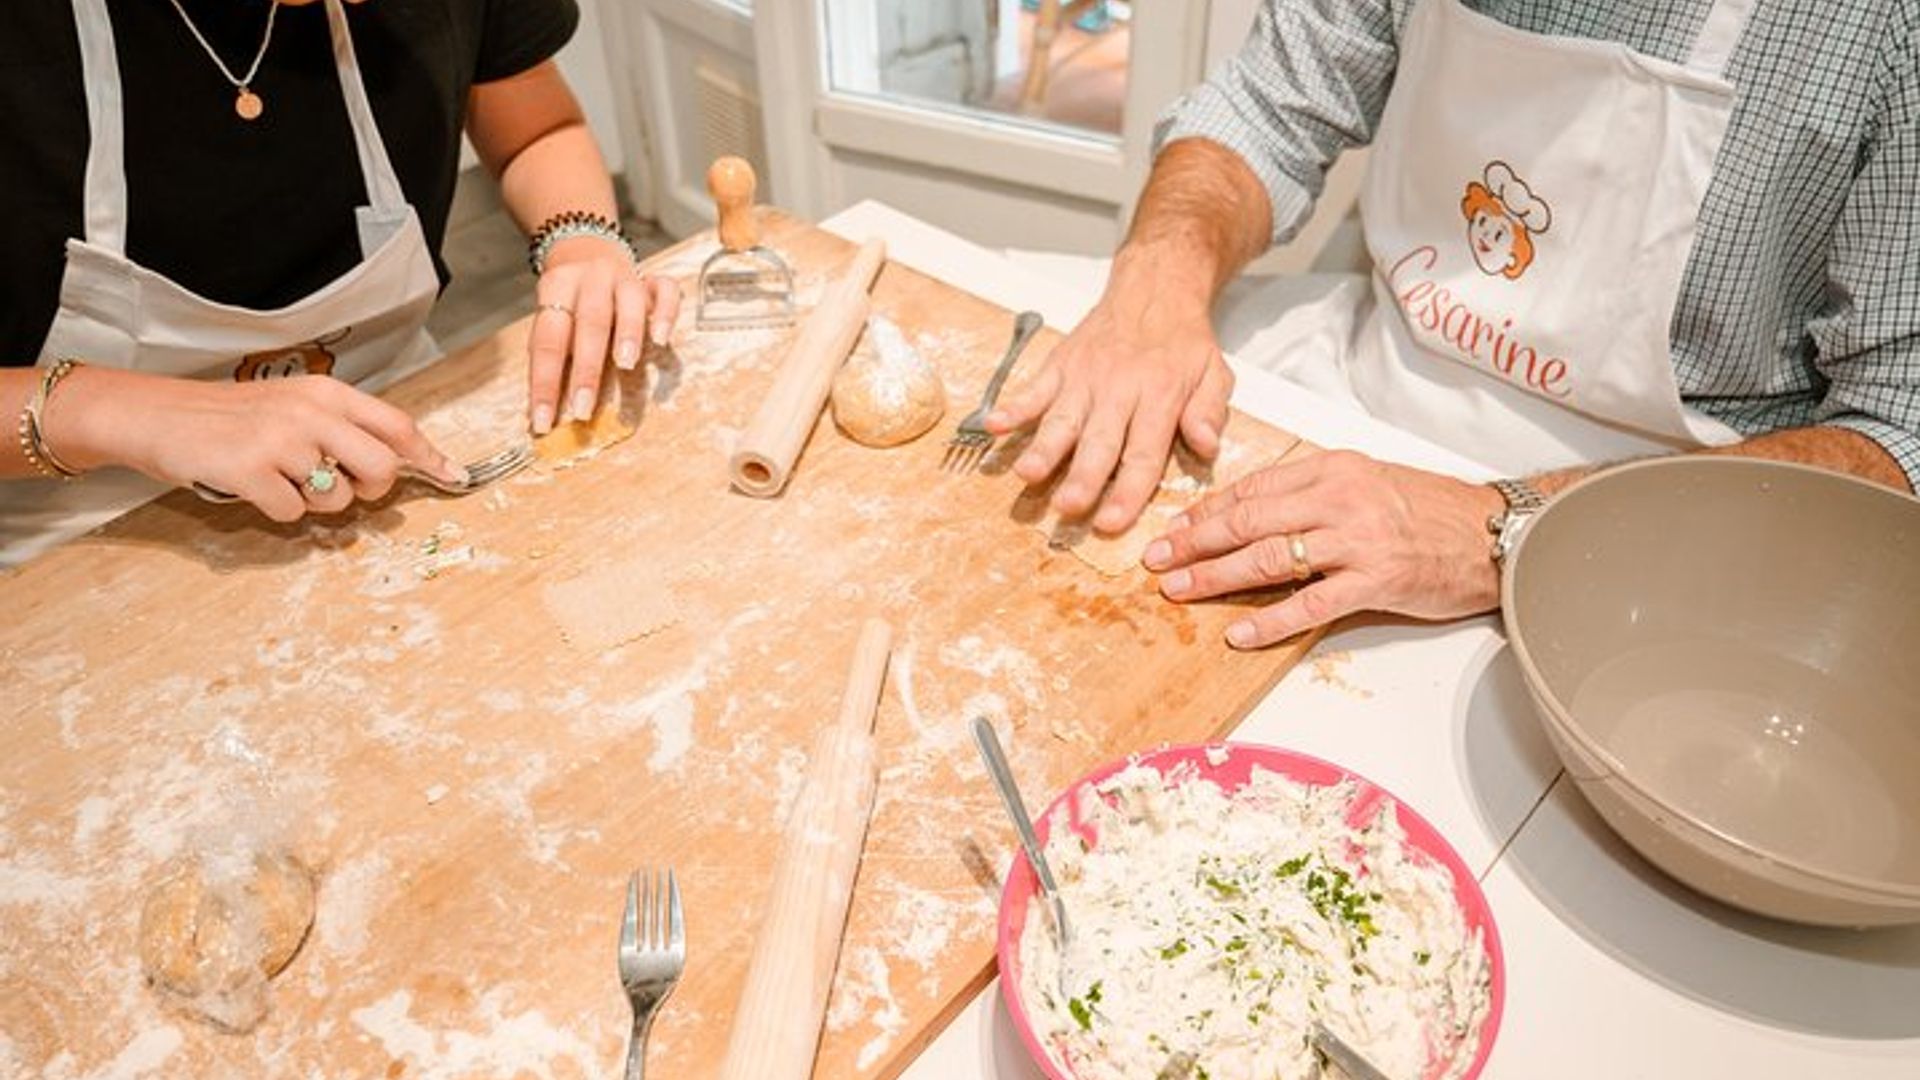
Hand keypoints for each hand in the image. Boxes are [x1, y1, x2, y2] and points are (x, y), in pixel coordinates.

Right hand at [55, 368, 463, 522]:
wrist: (158, 416)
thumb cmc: (231, 417)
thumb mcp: (293, 406)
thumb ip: (343, 428)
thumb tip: (397, 460)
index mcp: (327, 394)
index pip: (397, 425)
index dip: (429, 456)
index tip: (453, 476)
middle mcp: (311, 412)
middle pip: (381, 468)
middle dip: (371, 491)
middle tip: (343, 487)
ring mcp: (281, 441)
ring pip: (337, 497)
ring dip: (315, 502)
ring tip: (280, 478)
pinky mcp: (251, 470)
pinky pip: (293, 513)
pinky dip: (278, 511)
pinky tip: (254, 487)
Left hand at [527, 236, 680, 433]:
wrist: (588, 246)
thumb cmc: (571, 300)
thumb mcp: (554, 318)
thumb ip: (554, 356)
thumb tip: (543, 411)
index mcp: (556, 288)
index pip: (547, 340)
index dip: (544, 383)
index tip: (543, 421)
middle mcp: (590, 280)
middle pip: (588, 323)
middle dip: (585, 370)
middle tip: (582, 409)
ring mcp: (624, 277)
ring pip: (628, 302)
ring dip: (627, 334)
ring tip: (626, 365)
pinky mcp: (653, 281)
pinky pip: (666, 291)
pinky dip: (666, 313)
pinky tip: (660, 338)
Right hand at [984, 286, 1232, 534]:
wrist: (1154, 289)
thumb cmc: (1183, 342)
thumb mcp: (1215, 373)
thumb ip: (1209, 411)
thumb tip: (1206, 445)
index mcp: (1160, 396)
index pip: (1143, 453)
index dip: (1127, 492)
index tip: (1111, 522)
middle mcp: (1119, 389)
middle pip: (1099, 442)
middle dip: (1082, 476)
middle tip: (1066, 507)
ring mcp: (1085, 378)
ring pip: (1062, 419)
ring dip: (1044, 448)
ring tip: (1027, 473)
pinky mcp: (1060, 365)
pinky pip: (1034, 388)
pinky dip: (1013, 407)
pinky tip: (995, 426)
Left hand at [1142, 451, 1506, 647]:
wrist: (1493, 534)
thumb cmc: (1429, 510)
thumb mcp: (1366, 481)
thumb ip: (1312, 492)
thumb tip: (1251, 512)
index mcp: (1333, 469)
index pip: (1252, 488)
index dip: (1206, 511)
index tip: (1172, 529)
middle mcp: (1340, 498)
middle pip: (1249, 520)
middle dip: (1195, 542)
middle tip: (1157, 560)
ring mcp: (1357, 540)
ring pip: (1269, 558)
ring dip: (1217, 576)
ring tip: (1180, 591)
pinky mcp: (1376, 580)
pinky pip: (1310, 603)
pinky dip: (1270, 619)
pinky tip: (1239, 632)